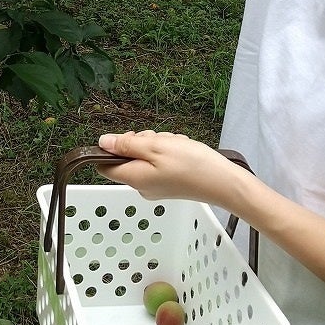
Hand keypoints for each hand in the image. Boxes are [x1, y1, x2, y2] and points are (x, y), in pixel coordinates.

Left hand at [96, 129, 240, 207]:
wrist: (222, 182)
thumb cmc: (191, 164)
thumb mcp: (156, 146)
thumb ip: (127, 144)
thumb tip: (103, 142)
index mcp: (133, 178)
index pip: (104, 165)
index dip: (112, 147)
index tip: (131, 137)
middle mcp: (141, 186)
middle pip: (127, 158)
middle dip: (142, 142)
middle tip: (160, 140)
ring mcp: (155, 187)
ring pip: (145, 158)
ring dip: (158, 145)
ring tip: (175, 145)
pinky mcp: (169, 185)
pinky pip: (159, 164)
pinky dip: (168, 153)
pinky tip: (182, 151)